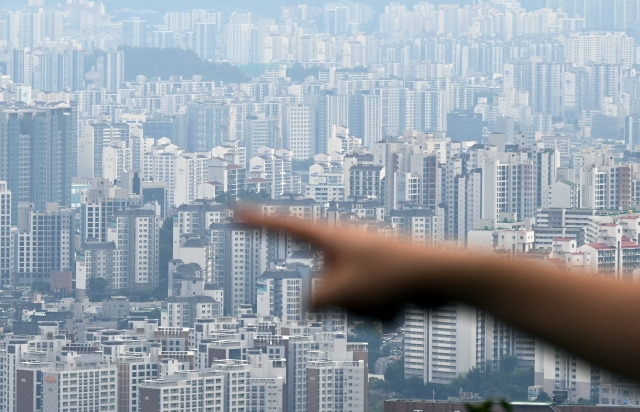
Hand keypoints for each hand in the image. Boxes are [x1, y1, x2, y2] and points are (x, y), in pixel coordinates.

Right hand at [238, 211, 453, 318]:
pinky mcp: (377, 282)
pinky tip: (399, 304)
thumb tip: (309, 306)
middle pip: (319, 286)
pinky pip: (363, 307)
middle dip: (339, 302)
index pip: (283, 226)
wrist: (441, 277)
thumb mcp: (339, 293)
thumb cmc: (392, 275)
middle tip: (367, 291)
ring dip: (362, 309)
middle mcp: (344, 247)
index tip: (234, 213)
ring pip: (342, 302)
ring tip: (386, 297)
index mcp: (330, 236)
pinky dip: (378, 312)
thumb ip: (312, 302)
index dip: (256, 222)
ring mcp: (361, 265)